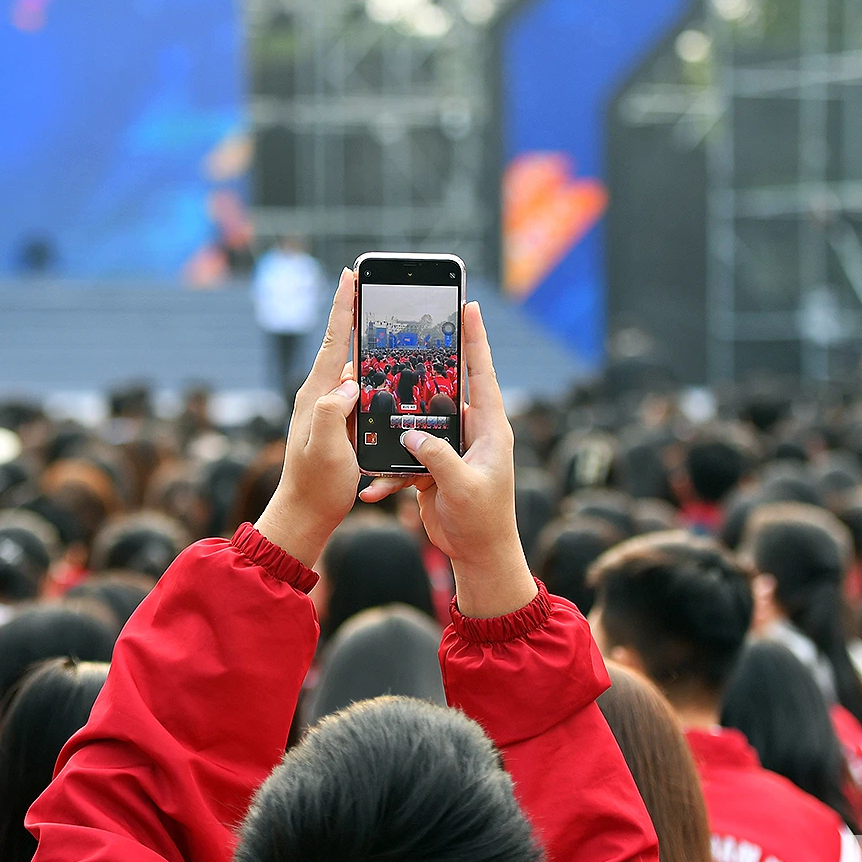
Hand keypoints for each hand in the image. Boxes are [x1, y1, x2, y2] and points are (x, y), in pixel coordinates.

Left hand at [254, 268, 362, 566]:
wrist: (305, 514)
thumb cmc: (316, 486)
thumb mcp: (325, 451)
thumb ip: (331, 413)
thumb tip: (348, 383)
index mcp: (317, 396)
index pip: (333, 342)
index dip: (342, 307)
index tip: (349, 274)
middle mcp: (320, 395)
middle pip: (342, 345)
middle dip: (355, 313)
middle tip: (371, 284)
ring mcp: (329, 408)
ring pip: (352, 366)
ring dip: (366, 342)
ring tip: (383, 317)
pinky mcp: (338, 422)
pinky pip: (358, 389)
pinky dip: (370, 372)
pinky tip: (383, 367)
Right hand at [358, 302, 532, 616]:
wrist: (478, 555)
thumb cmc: (483, 521)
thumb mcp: (464, 487)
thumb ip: (438, 457)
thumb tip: (412, 434)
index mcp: (490, 428)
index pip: (482, 374)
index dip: (475, 339)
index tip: (468, 306)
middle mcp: (472, 432)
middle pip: (444, 392)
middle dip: (421, 375)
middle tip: (400, 346)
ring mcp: (452, 449)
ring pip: (417, 427)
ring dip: (394, 432)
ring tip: (371, 425)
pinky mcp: (434, 467)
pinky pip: (406, 460)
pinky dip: (389, 473)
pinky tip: (371, 486)